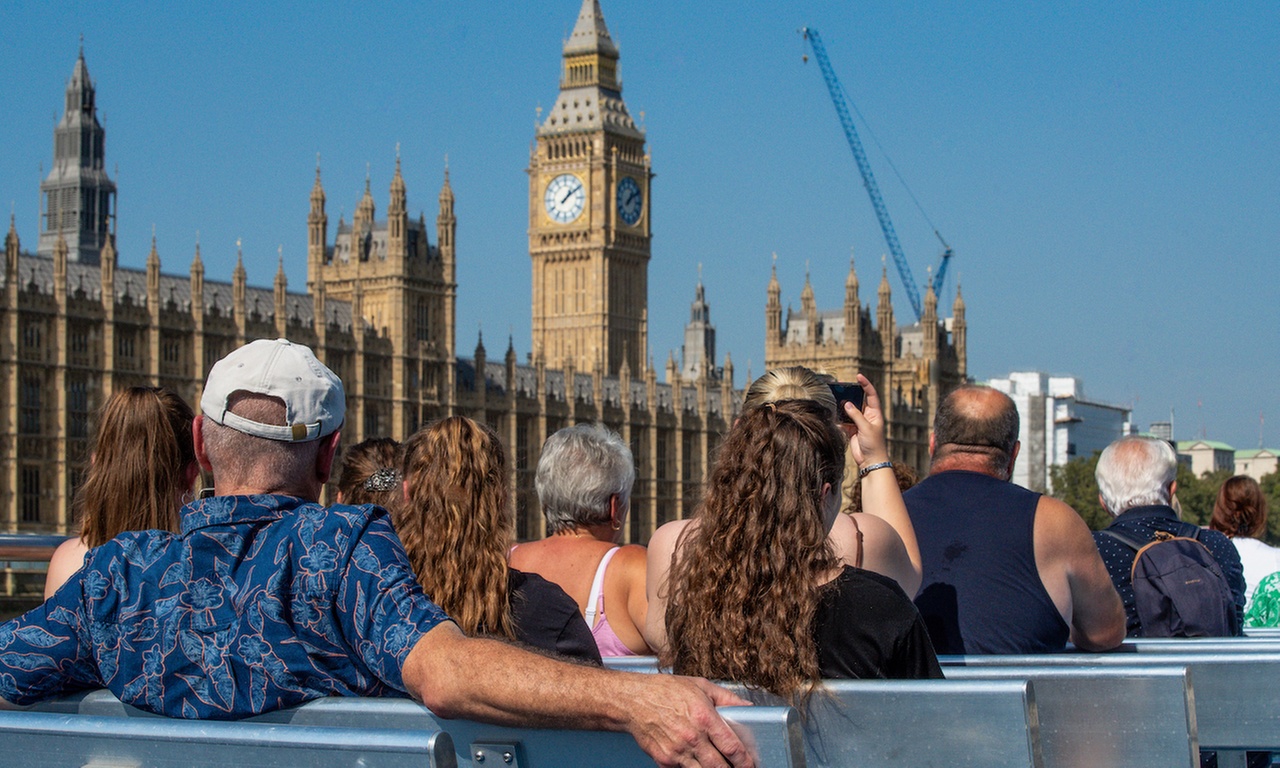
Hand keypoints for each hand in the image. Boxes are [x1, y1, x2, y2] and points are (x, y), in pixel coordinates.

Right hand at [623, 675, 755, 767]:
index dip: (745, 760)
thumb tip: (748, 708)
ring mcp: (677, 752)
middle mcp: (691, 737)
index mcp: (704, 718)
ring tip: (717, 765)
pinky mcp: (664, 761)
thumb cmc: (664, 691)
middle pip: (719, 767)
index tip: (751, 764)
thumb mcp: (700, 686)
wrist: (632, 701)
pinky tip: (695, 761)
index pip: (732, 747)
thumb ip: (727, 699)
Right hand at [841, 374, 888, 468]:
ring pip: (849, 410)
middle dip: (851, 393)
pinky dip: (839, 419)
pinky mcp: (851, 430)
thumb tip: (847, 404)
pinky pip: (844, 421)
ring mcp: (859, 422)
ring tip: (835, 399)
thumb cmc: (874, 444)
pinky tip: (834, 416)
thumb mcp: (866, 428)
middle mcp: (867, 416)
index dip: (865, 385)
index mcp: (875, 413)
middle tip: (841, 386)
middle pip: (858, 400)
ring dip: (843, 406)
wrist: (870, 461)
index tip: (858, 377)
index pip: (871, 395)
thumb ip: (856, 415)